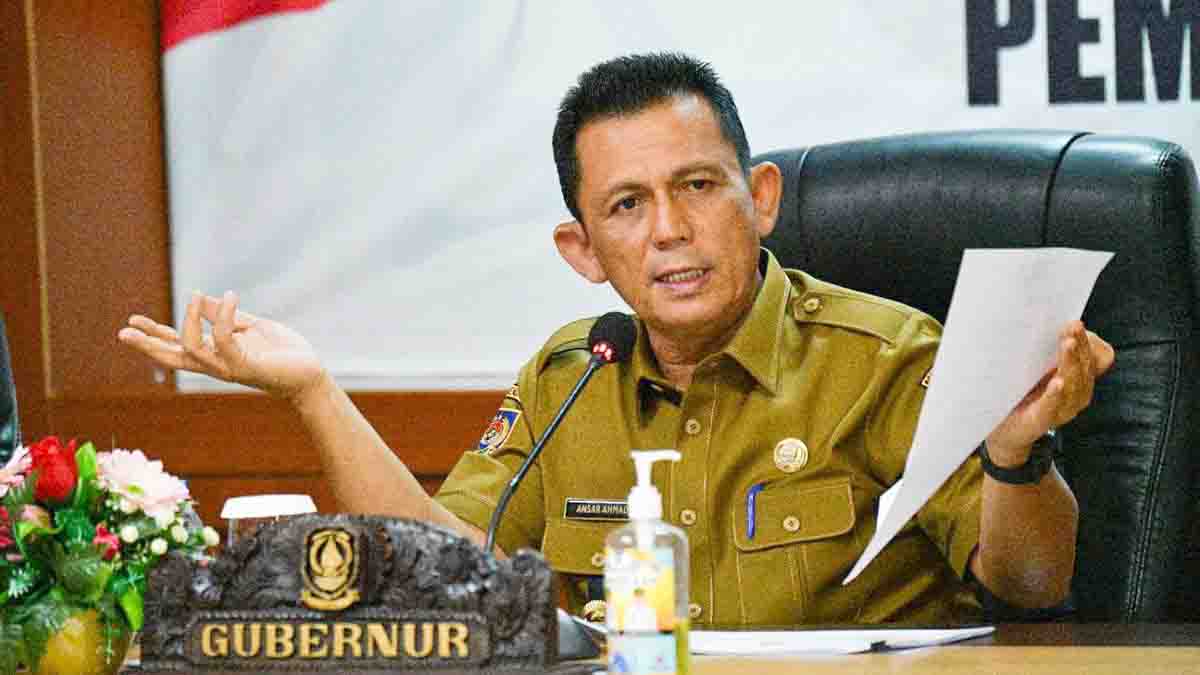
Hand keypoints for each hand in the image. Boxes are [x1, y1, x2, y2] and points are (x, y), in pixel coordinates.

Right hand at [118, 291, 325, 399]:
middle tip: (123, 332)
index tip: (132, 322)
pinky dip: (223, 317)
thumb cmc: (284, 353)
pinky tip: (230, 297)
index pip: (179, 346)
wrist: (310, 373)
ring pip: (192, 350)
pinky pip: (225, 340)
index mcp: (217, 355)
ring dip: (189, 321)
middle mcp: (218, 365)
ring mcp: (230, 368)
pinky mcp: (246, 367)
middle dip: (148, 345)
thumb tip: (200, 297)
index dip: (156, 335)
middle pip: (174, 357)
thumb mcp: (252, 327)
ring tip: (194, 295)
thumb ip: (227, 315)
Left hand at [985, 320, 1114, 465]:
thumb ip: (1047, 348)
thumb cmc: (1024, 393)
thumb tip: (1046, 320)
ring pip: (1073, 384)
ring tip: (1067, 344)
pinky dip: (1055, 394)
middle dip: (1080, 345)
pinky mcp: (1041, 421)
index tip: (1076, 324)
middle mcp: (1076, 395)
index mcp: (1079, 379)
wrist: (1004, 431)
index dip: (1090, 342)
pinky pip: (1052, 407)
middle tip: (1073, 326)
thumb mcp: (1039, 366)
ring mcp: (1061, 410)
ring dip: (1071, 363)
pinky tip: (1057, 382)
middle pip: (1085, 367)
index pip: (1098, 358)